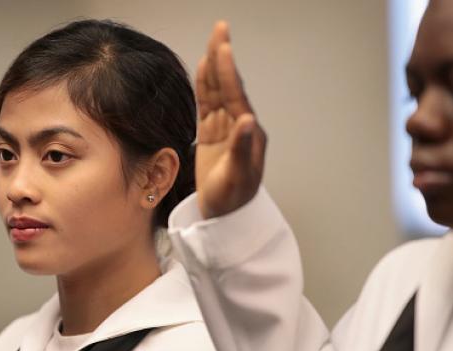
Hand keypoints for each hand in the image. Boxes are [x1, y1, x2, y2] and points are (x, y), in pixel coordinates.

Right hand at [195, 21, 266, 218]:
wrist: (225, 217)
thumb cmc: (233, 201)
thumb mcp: (238, 178)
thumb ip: (242, 148)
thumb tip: (248, 120)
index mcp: (248, 133)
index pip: (236, 95)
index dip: (228, 70)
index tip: (223, 46)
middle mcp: (239, 126)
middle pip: (229, 86)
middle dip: (223, 58)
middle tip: (221, 29)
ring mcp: (225, 129)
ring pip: (219, 92)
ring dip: (215, 68)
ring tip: (213, 43)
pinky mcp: (212, 136)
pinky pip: (208, 105)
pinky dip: (205, 87)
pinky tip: (204, 72)